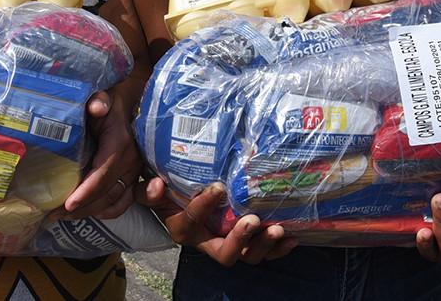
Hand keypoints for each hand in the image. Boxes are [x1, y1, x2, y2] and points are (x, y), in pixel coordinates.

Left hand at [61, 91, 141, 219]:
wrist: (135, 105)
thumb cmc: (113, 103)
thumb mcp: (105, 98)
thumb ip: (99, 101)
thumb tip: (96, 107)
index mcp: (121, 145)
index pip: (102, 176)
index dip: (85, 193)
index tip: (66, 205)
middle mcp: (131, 163)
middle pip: (106, 195)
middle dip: (82, 208)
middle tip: (55, 214)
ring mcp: (135, 173)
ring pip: (115, 202)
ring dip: (90, 213)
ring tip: (65, 216)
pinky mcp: (134, 178)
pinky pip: (123, 202)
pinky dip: (106, 212)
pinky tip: (87, 213)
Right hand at [136, 177, 297, 266]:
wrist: (177, 202)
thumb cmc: (166, 194)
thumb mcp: (150, 192)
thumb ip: (148, 190)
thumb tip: (157, 184)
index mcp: (183, 229)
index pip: (191, 221)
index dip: (203, 206)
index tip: (218, 187)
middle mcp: (206, 242)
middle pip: (224, 253)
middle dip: (240, 239)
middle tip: (253, 220)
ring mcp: (228, 243)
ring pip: (247, 256)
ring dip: (264, 245)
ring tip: (278, 229)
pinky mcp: (245, 242)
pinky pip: (263, 251)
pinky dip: (278, 248)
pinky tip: (292, 236)